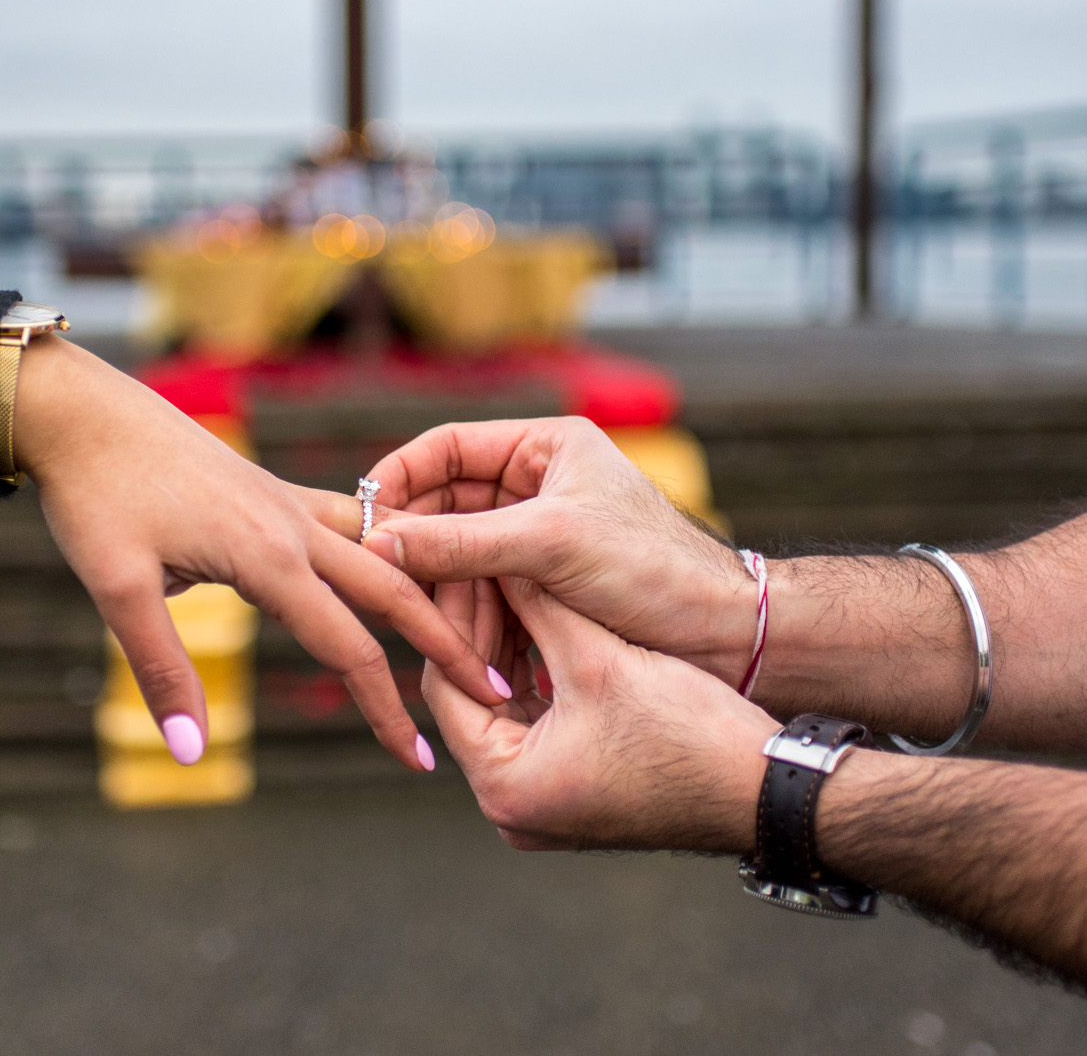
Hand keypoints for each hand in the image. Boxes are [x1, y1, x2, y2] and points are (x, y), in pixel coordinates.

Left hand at [14, 337, 505, 770]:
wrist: (81, 411)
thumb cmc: (94, 497)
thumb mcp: (114, 590)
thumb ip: (161, 671)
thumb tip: (192, 753)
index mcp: (268, 556)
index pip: (350, 648)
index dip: (387, 710)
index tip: (419, 759)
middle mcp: (294, 525)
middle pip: (395, 591)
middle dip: (445, 645)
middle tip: (495, 690)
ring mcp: (287, 500)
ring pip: (382, 549)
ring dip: (426, 592)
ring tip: (466, 627)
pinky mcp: (272, 488)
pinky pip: (352, 519)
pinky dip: (387, 550)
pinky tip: (394, 564)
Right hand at [358, 418, 758, 689]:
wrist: (724, 634)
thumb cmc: (653, 570)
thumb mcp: (550, 546)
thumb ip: (462, 543)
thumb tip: (378, 542)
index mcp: (545, 446)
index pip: (447, 448)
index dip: (399, 479)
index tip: (362, 518)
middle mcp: (537, 483)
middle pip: (444, 504)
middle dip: (415, 543)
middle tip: (378, 578)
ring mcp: (537, 536)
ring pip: (458, 554)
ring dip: (438, 587)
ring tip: (417, 619)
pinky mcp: (542, 585)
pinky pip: (481, 590)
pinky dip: (463, 614)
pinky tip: (449, 641)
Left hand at [423, 573, 777, 852]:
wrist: (766, 789)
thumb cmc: (688, 733)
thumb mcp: (599, 658)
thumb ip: (538, 605)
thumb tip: (492, 554)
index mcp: (504, 787)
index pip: (448, 687)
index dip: (456, 618)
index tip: (467, 564)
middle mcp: (512, 809)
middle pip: (474, 701)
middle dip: (484, 633)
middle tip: (488, 566)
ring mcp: (543, 806)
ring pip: (508, 711)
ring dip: (513, 652)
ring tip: (518, 585)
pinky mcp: (574, 794)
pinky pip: (539, 729)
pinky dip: (542, 681)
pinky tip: (549, 624)